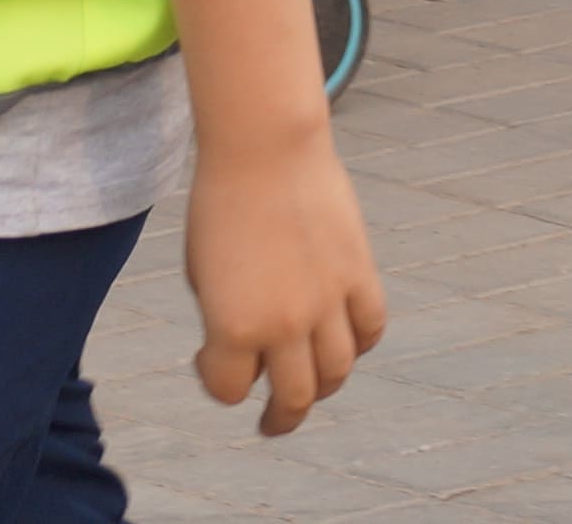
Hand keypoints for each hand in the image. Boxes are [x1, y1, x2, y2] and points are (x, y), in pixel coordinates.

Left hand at [182, 124, 387, 436]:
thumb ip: (224, 322)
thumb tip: (249, 353)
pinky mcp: (359, 273)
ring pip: (337, 372)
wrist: (264, 149)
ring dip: (322, 388)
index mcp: (232, 328)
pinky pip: (370, 328)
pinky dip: (359, 343)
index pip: (229, 390)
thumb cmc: (220, 207)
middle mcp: (284, 324)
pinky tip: (344, 342)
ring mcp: (327, 301)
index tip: (208, 359)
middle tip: (272, 422)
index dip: (217, 382)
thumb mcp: (202, 275)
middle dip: (280, 417)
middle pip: (294, 398)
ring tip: (311, 388)